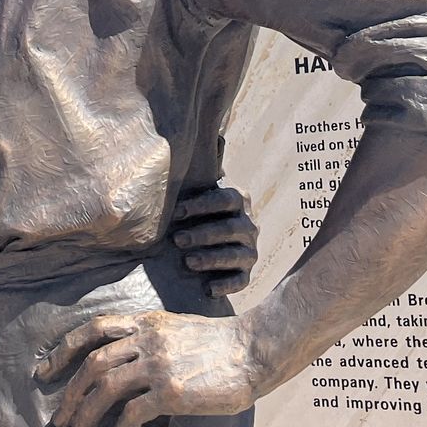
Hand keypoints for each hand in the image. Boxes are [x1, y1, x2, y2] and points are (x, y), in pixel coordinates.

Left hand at [36, 311, 263, 426]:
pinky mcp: (172, 392)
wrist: (255, 351)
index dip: (64, 349)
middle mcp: (147, 340)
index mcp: (146, 322)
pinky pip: (131, 413)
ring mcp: (158, 365)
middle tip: (60, 418)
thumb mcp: (178, 328)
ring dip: (85, 414)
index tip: (46, 371)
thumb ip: (151, 337)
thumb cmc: (222, 343)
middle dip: (70, 393)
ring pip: (104, 388)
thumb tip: (126, 360)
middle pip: (92, 364)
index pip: (94, 329)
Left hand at [171, 182, 257, 296]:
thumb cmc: (198, 210)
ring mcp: (250, 250)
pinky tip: (208, 289)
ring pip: (236, 255)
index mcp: (239, 200)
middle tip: (177, 240)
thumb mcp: (197, 190)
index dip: (202, 205)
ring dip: (212, 259)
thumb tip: (200, 137)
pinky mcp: (246, 273)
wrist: (213, 238)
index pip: (226, 199)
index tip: (176, 213)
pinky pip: (241, 281)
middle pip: (230, 228)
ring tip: (188, 262)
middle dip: (203, 234)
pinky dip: (226, 285)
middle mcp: (249, 225)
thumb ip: (195, 172)